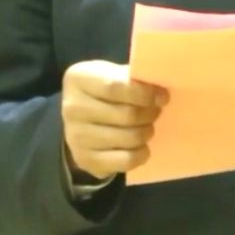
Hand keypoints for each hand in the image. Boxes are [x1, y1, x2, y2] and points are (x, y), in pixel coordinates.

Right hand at [61, 60, 167, 180]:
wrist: (80, 122)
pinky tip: (141, 146)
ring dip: (147, 132)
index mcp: (78, 79)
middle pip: (127, 114)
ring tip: (147, 127)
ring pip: (129, 137)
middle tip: (156, 112)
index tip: (162, 96)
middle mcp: (72, 107)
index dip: (145, 92)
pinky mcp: (86, 160)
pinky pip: (126, 160)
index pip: (117, 86)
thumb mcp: (111, 74)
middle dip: (150, 114)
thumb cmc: (102, 93)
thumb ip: (131, 76)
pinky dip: (141, 154)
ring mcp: (76, 137)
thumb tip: (159, 86)